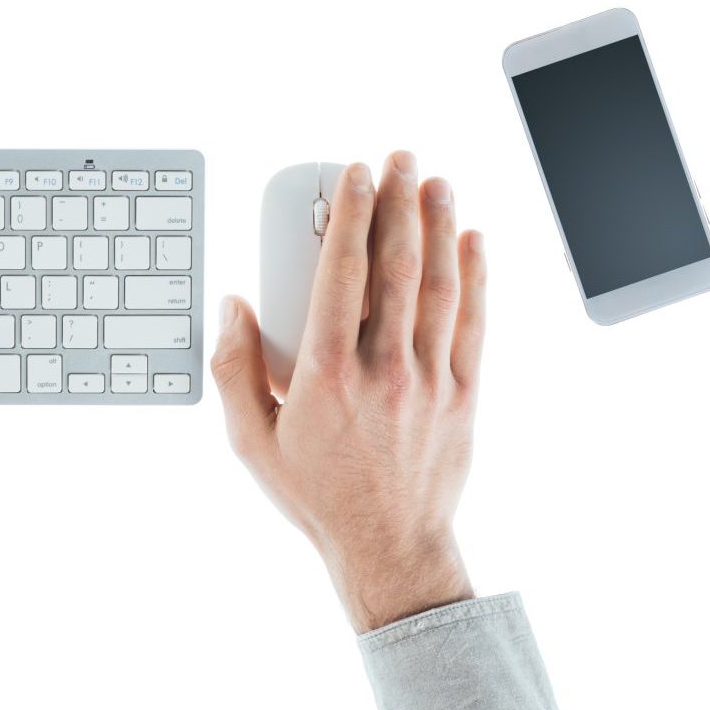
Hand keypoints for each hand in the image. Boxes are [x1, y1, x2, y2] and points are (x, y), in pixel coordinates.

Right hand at [212, 153, 488, 631]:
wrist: (388, 549)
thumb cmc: (317, 496)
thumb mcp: (252, 440)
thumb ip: (233, 369)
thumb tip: (233, 307)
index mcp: (326, 374)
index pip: (342, 272)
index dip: (350, 213)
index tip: (355, 173)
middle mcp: (382, 369)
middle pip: (395, 265)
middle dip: (398, 202)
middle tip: (399, 160)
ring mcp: (429, 381)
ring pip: (439, 286)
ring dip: (440, 226)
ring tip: (437, 183)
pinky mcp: (463, 397)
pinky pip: (473, 324)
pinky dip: (476, 278)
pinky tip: (473, 241)